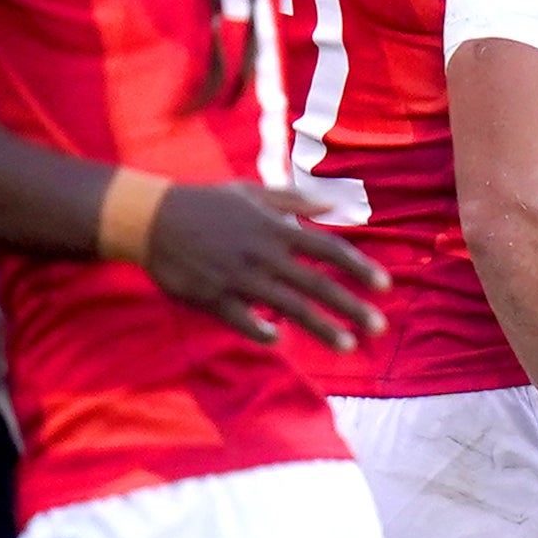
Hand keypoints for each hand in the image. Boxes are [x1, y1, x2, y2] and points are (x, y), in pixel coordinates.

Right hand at [143, 183, 390, 349]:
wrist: (153, 218)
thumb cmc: (207, 204)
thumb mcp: (252, 192)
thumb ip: (294, 200)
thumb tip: (332, 204)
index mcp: (275, 228)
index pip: (327, 249)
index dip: (358, 266)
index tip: (384, 284)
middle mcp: (263, 254)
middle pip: (316, 283)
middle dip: (351, 306)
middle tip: (380, 326)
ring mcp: (239, 277)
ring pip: (288, 306)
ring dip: (320, 327)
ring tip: (347, 345)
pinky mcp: (214, 296)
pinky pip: (243, 319)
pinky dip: (261, 330)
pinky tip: (278, 341)